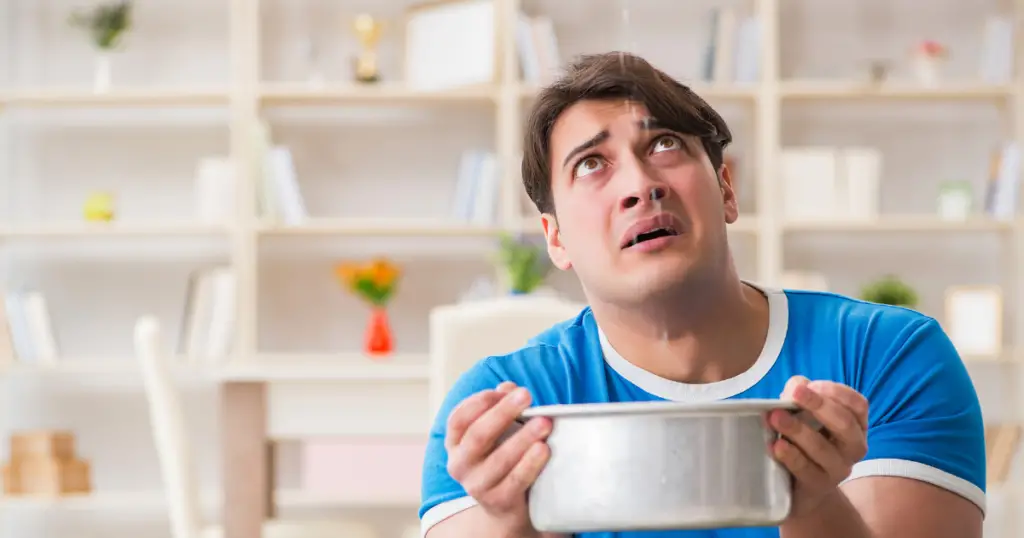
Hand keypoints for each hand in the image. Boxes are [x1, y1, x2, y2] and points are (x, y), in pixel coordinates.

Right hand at [445, 382, 552, 529]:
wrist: (507, 508)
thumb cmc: (503, 458)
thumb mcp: (499, 431)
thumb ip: (501, 406)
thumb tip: (508, 387)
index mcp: (455, 444)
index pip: (458, 419)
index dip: (479, 402)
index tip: (503, 390)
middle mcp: (460, 465)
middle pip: (478, 435)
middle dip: (503, 413)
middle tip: (526, 395)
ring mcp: (477, 486)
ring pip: (499, 459)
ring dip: (523, 437)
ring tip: (544, 422)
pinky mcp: (499, 502)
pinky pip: (516, 481)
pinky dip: (531, 463)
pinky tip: (544, 448)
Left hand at [768, 376, 868, 517]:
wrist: (798, 485)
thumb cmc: (802, 439)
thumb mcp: (802, 412)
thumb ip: (799, 394)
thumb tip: (796, 387)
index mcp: (855, 424)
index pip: (857, 404)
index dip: (835, 392)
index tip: (810, 385)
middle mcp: (853, 446)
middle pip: (845, 424)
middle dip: (819, 406)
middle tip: (795, 394)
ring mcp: (838, 468)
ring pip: (823, 448)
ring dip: (798, 430)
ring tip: (775, 418)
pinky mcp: (818, 485)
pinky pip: (806, 470)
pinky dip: (790, 456)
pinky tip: (776, 445)